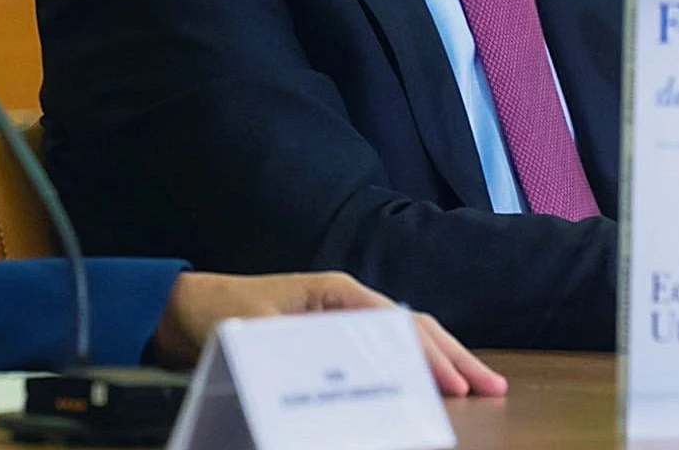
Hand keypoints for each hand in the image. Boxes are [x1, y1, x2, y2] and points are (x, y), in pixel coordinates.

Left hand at [152, 271, 506, 397]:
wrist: (188, 310)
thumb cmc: (220, 313)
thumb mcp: (256, 331)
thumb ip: (296, 349)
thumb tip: (331, 370)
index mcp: (334, 292)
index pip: (395, 325)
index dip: (427, 356)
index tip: (453, 383)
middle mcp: (345, 302)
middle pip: (412, 327)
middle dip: (453, 357)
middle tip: (491, 386)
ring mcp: (343, 318)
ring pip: (406, 338)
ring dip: (443, 362)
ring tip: (480, 384)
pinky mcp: (334, 337)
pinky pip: (385, 350)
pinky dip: (416, 366)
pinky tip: (436, 383)